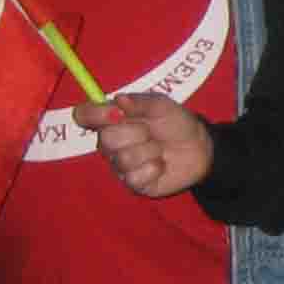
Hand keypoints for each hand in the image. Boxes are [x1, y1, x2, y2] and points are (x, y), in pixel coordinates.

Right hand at [74, 92, 214, 197]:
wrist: (199, 147)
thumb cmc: (176, 123)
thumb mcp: (162, 105)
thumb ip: (141, 102)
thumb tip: (119, 100)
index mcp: (112, 119)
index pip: (84, 115)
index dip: (92, 114)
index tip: (113, 113)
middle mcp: (110, 143)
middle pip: (105, 139)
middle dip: (136, 133)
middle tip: (151, 132)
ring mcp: (119, 164)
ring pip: (123, 158)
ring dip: (150, 151)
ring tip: (160, 149)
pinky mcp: (132, 183)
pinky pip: (135, 176)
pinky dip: (154, 168)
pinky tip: (161, 164)